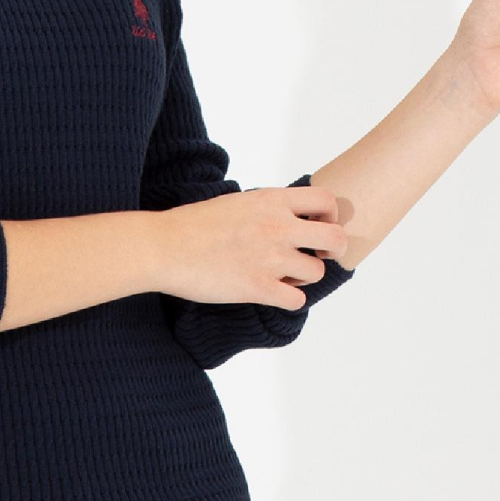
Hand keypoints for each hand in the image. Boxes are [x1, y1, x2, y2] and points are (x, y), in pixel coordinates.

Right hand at [152, 184, 351, 309]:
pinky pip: (297, 300)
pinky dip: (289, 299)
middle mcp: (278, 226)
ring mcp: (270, 258)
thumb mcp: (236, 201)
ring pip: (317, 272)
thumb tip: (286, 217)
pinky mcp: (258, 287)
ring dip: (304, 277)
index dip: (331, 216)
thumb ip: (267, 208)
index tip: (319, 227)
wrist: (164, 247)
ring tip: (283, 276)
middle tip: (316, 256)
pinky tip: (272, 293)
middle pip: (335, 238)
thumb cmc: (191, 225)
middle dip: (333, 250)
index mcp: (272, 200)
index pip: (326, 200)